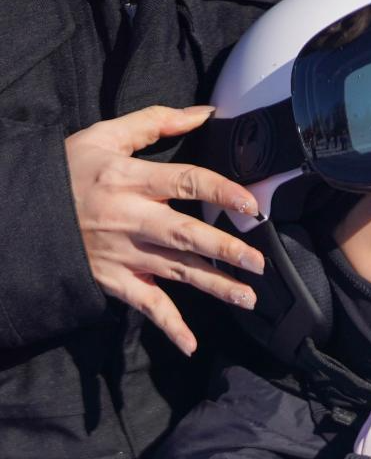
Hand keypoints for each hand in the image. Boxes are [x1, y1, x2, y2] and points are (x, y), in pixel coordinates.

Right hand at [65, 104, 265, 355]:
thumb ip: (156, 122)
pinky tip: (191, 345)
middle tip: (258, 262)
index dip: (221, 193)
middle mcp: (130, 218)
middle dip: (224, 249)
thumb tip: (203, 113)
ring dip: (214, 286)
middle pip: (185, 234)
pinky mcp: (114, 280)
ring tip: (248, 297)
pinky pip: (146, 306)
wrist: (22, 210)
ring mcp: (122, 253)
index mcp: (129, 179)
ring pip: (176, 272)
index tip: (252, 205)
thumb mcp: (104, 136)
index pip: (185, 182)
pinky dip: (169, 326)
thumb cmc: (69, 171)